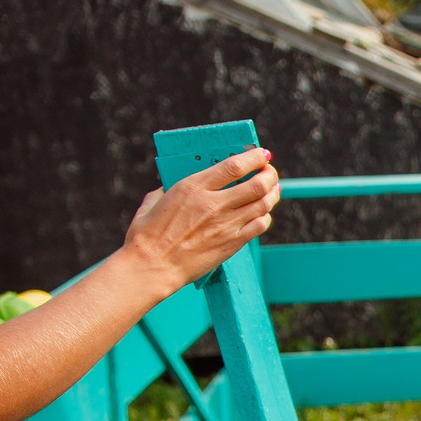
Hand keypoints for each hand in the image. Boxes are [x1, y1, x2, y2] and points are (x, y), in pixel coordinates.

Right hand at [122, 148, 278, 289]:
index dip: (254, 157)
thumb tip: (173, 186)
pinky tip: (262, 213)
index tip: (261, 154)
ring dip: (272, 193)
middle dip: (270, 174)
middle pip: (257, 184)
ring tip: (272, 189)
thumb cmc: (147, 236)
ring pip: (263, 204)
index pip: (234, 166)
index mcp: (193, 187)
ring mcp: (226, 225)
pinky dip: (265, 216)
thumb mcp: (154, 202)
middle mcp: (214, 204)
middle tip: (270, 171)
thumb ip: (168, 189)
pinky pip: (260, 225)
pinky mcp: (232, 243)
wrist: (152, 266)